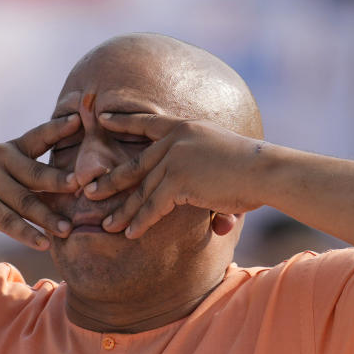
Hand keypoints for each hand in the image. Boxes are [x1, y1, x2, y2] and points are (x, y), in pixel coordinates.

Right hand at [0, 115, 80, 248]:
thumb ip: (27, 180)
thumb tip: (69, 189)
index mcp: (8, 150)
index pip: (40, 137)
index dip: (61, 128)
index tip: (83, 119)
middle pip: (39, 172)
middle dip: (65, 180)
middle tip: (90, 185)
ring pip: (26, 201)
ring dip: (49, 218)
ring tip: (68, 229)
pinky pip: (8, 221)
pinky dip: (27, 234)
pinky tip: (43, 244)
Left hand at [84, 113, 266, 237]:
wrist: (265, 170)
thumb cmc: (252, 168)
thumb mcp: (221, 153)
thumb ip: (201, 166)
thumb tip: (201, 197)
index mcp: (184, 127)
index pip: (146, 122)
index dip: (123, 121)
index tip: (102, 119)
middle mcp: (174, 139)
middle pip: (134, 163)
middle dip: (109, 179)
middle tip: (87, 190)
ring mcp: (174, 158)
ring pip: (141, 189)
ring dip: (123, 210)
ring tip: (105, 225)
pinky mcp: (178, 180)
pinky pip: (154, 205)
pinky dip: (141, 222)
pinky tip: (130, 234)